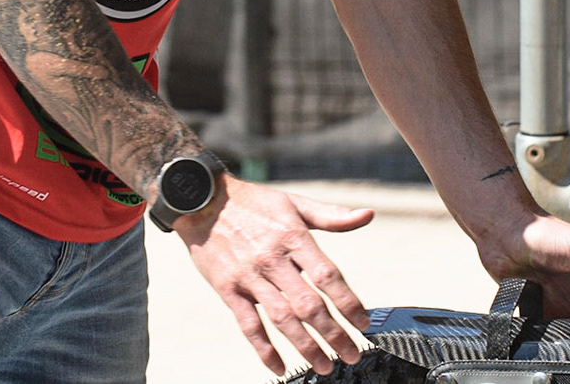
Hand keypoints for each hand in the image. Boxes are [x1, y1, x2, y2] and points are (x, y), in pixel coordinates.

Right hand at [173, 178, 373, 375]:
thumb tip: (367, 216)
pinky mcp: (228, 290)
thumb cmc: (252, 203)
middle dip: (334, 334)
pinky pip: (249, 325)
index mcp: (293, 237)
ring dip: (306, 347)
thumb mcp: (293, 203)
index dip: (348, 302)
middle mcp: (273, 259)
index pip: (328, 276)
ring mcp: (250, 276)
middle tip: (352, 355)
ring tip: (325, 366)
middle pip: (309, 304)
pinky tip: (279, 367)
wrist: (202, 201)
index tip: (363, 323)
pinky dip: (264, 349)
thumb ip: (331, 216)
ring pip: (283, 319)